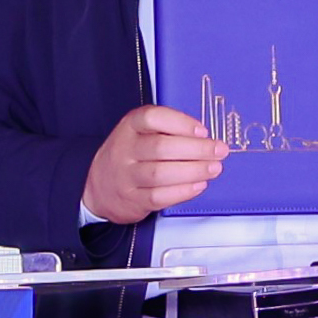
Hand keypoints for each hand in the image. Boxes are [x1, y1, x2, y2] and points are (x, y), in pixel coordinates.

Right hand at [81, 105, 226, 226]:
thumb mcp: (139, 133)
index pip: (152, 118)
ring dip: (193, 171)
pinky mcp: (133, 199)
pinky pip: (159, 196)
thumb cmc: (129, 155)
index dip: (180, 123)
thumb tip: (205, 137)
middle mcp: (124, 150)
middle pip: (160, 147)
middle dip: (196, 149)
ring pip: (160, 173)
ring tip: (214, 168)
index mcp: (129, 126)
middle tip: (219, 151)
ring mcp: (126, 176)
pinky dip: (183, 191)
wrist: (99, 186)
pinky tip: (198, 185)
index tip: (203, 130)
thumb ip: (166, 131)